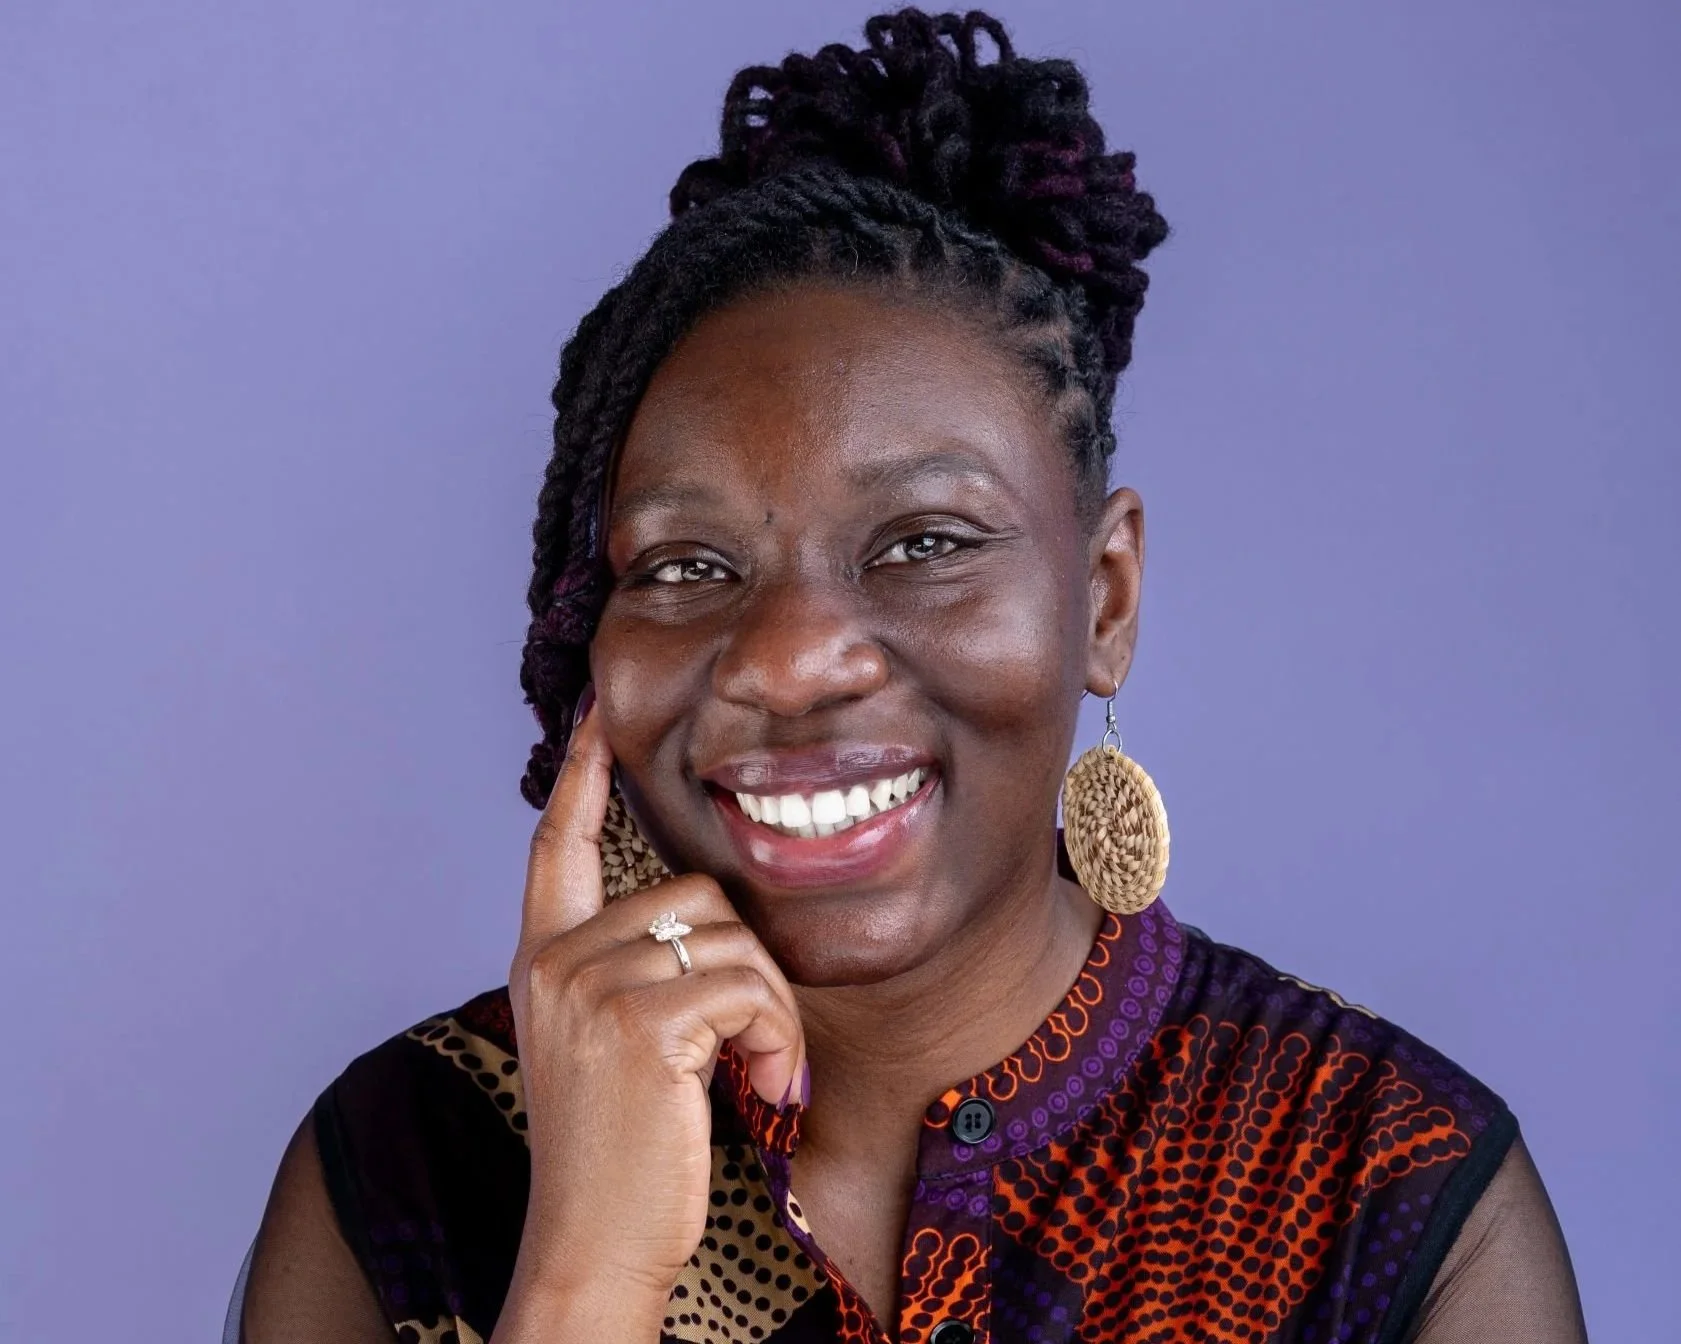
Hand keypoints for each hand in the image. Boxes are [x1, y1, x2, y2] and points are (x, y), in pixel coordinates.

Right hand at [494, 690, 806, 1339]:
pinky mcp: (641, 1023)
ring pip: (735, 940)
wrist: (593, 1245)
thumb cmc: (620, 1152)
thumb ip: (632, 969)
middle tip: (759, 1044)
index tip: (599, 711)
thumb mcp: (607, 1044)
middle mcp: (557, 961)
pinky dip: (782, 1040)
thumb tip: (705, 915)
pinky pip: (752, 988)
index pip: (558, 844)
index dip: (583, 775)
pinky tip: (771, 1089)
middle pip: (696, 895)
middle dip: (751, 966)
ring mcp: (592, 987)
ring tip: (762, 1073)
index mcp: (544, 959)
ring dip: (775, 1011)